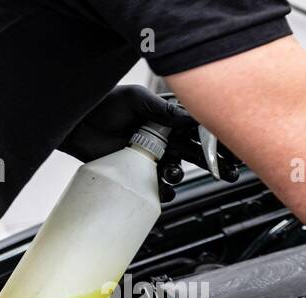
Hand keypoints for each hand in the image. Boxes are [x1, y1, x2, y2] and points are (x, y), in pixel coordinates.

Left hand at [59, 86, 238, 201]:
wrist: (72, 123)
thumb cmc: (102, 103)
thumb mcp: (135, 99)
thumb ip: (163, 109)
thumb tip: (191, 118)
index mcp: (169, 119)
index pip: (200, 131)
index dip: (218, 141)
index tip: (233, 151)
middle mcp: (164, 138)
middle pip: (198, 154)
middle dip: (216, 165)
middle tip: (229, 174)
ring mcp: (152, 156)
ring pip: (179, 172)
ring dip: (180, 176)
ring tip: (171, 173)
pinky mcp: (138, 172)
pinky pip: (159, 187)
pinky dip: (164, 191)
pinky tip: (161, 189)